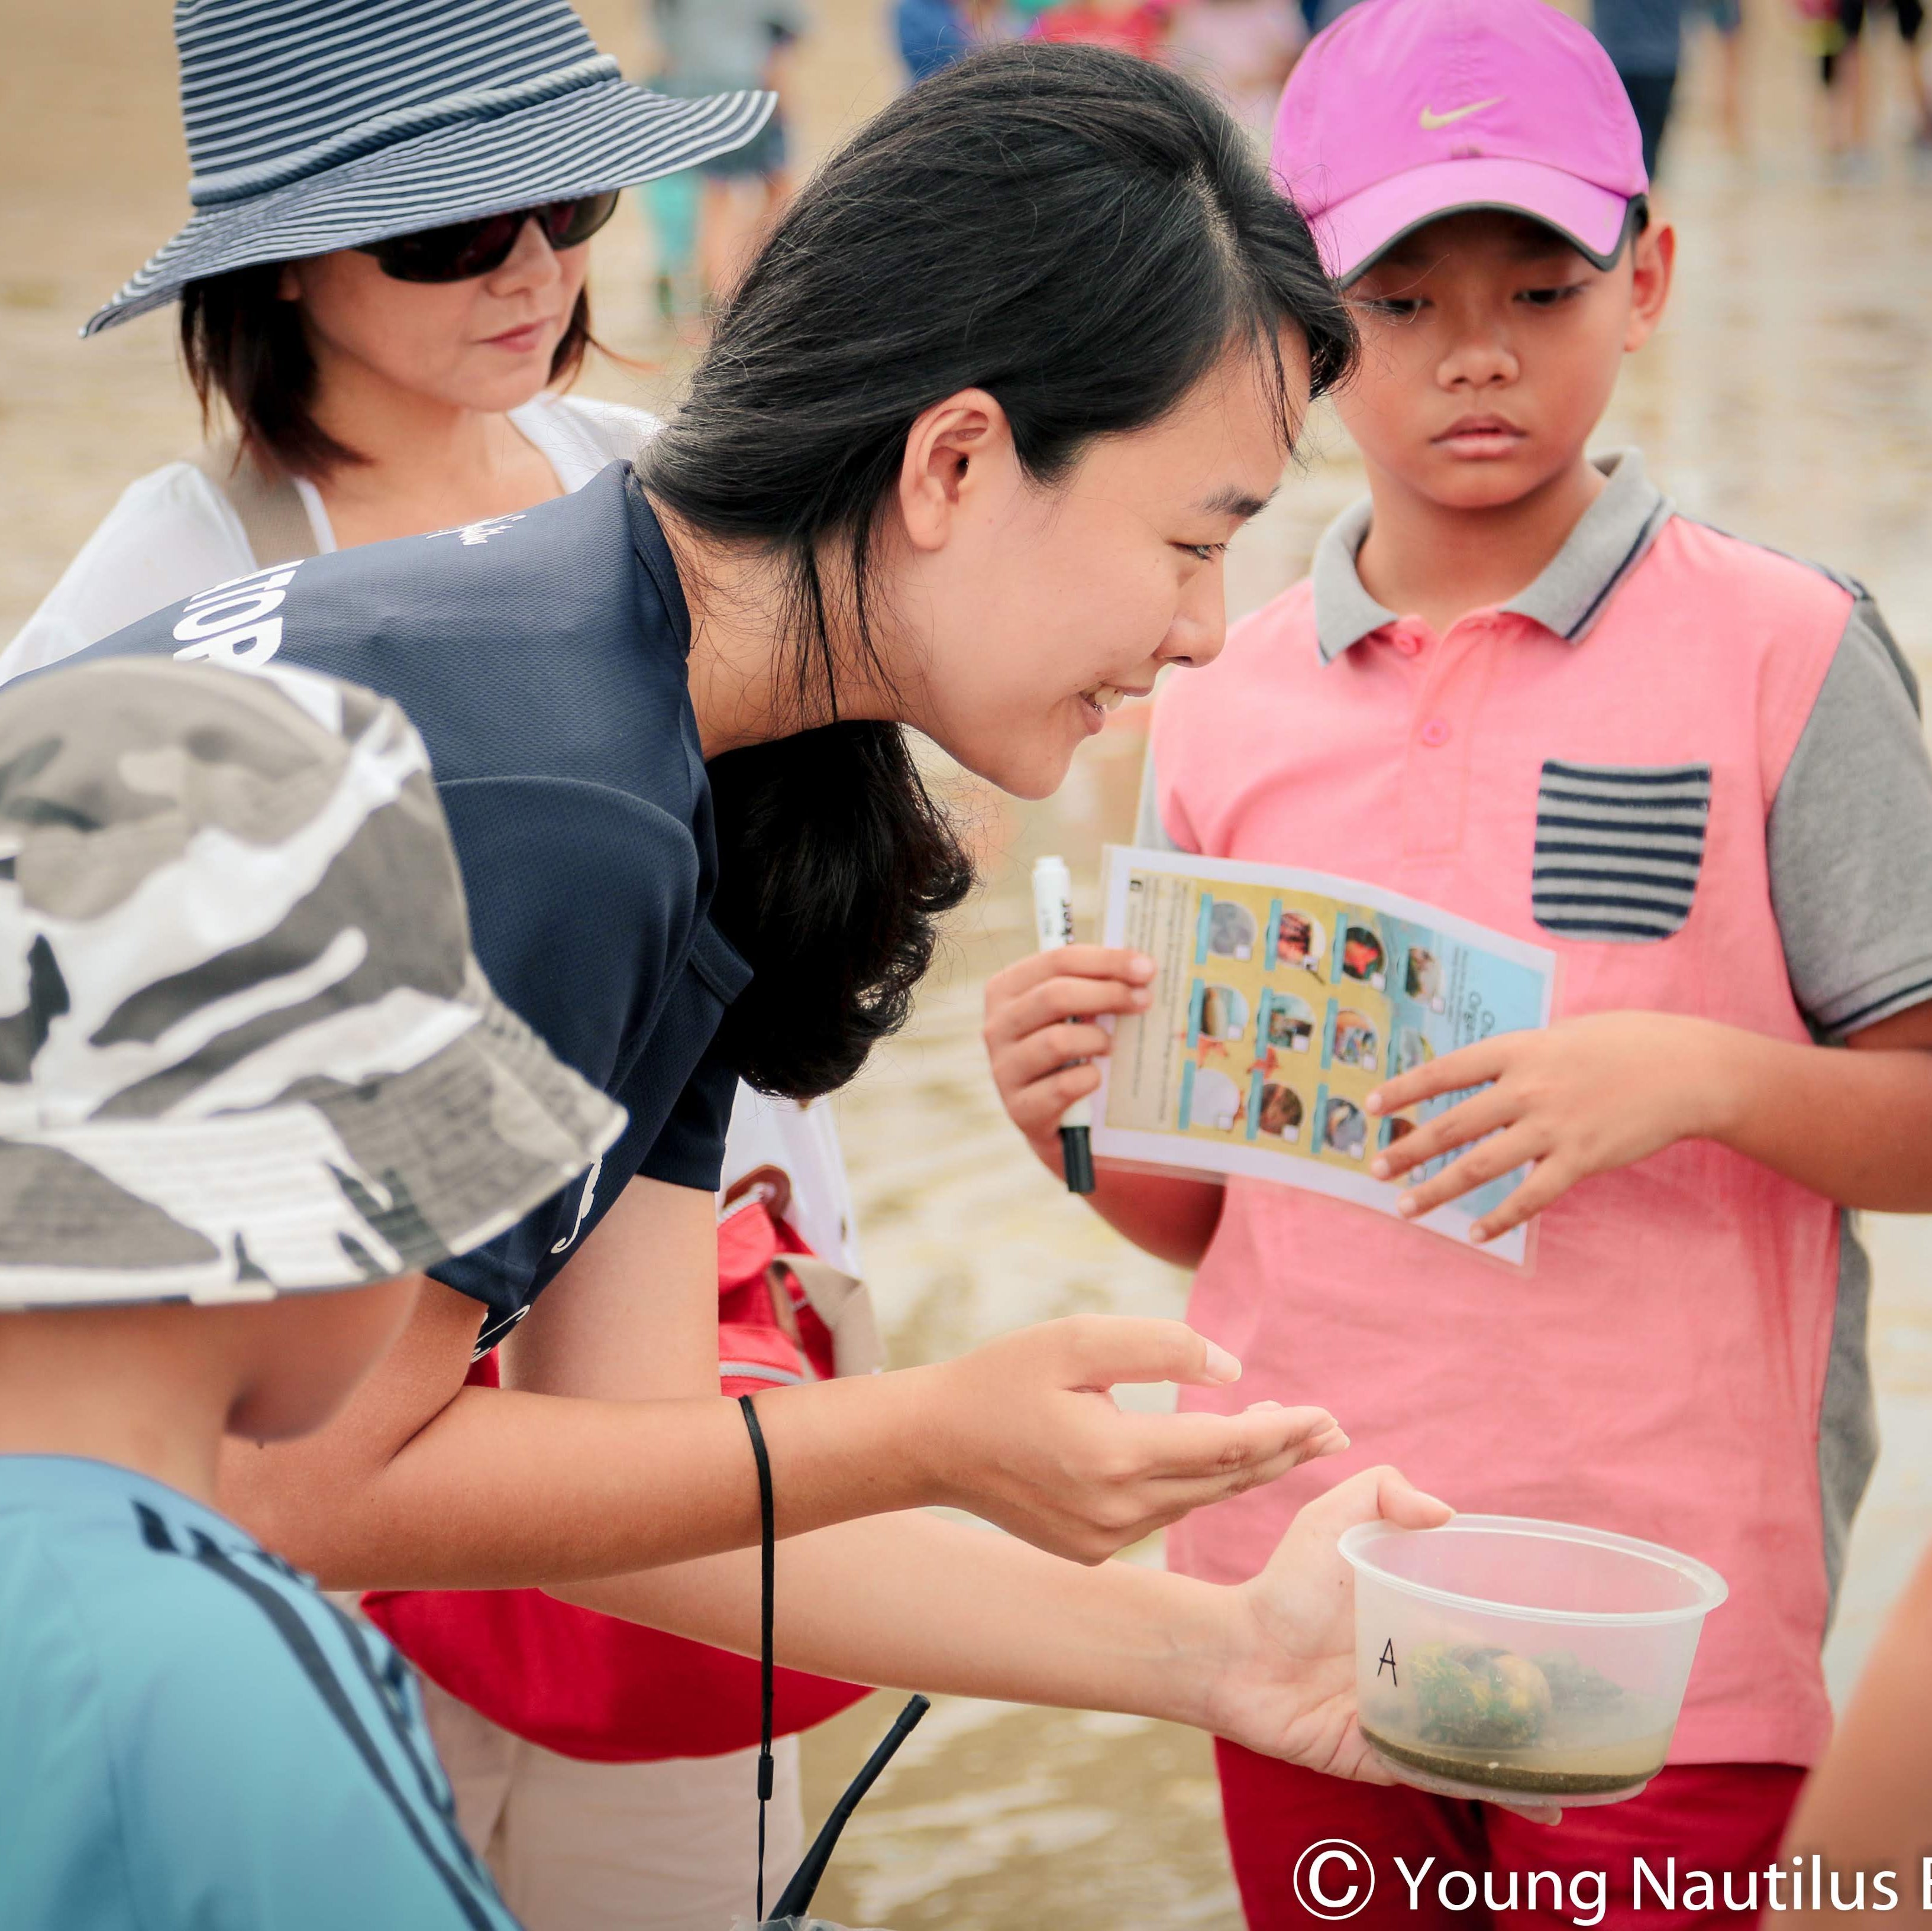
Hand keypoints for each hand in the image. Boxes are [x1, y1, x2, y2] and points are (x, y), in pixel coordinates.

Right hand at [918, 1316, 1347, 1564]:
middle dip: (1283, 1454)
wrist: (935, 1443)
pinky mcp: (1092, 1549)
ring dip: (1245, 1469)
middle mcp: (1116, 1510)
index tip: (1327, 1416)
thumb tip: (1231, 1373)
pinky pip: (1161, 1513)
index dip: (1280, 1431)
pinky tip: (1216, 1458)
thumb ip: (1160, 1347)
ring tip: (1291, 1436)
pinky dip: (1197, 1486)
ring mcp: (1104, 1539)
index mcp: (1114, 1456)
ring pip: (1196, 1501)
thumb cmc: (1004, 1378)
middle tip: (1335, 1432)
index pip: (1223, 1447)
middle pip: (1223, 1483)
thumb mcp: (1077, 1340)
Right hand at [983, 945, 1154, 1158]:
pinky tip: (1096, 1078)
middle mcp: (997, 1026)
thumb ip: (1093, 985)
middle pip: (1056, 996)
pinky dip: (1090, 1079)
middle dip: (1109, 994)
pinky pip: (1064, 1086)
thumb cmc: (1071, 1052)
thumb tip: (1141, 967)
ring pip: (1057, 1041)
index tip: (1147, 968)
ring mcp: (1004, 1069)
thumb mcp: (1074, 1013)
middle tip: (1144, 1001)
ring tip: (1110, 1047)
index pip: (1058, 961)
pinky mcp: (1019, 1108)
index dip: (1107, 961)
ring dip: (1097, 1040)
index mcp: (1006, 989)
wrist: (1057, 1120)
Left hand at [1213, 1470, 1560, 1822]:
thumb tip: (1448, 1512)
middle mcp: (1424, 1671)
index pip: (1492, 1631)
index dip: (1533, 1638)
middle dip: (1550, 1703)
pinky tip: (1548, 1801)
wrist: (1239, 1651)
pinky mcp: (1394, 1758)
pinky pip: (1453, 1777)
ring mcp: (1412, 1718)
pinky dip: (1501, 1791)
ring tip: (1591, 1763)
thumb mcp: (1331, 1519)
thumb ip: (1381, 1491)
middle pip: (1501, 1691)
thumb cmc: (1286, 1583)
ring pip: (1488, 1739)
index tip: (1585, 1649)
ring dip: (1538, 1752)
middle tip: (1603, 1713)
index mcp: (1421, 1619)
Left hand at [1363, 1011, 1724, 1245]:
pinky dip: (1500, 1218)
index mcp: (1519, 1050)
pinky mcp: (1581, 1159)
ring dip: (1438, 1189)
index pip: (1445, 1071)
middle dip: (1407, 1149)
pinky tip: (1474, 1233)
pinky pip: (1531, 1197)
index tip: (1370, 1107)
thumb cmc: (1624, 1045)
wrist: (1686, 1069)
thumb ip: (1520, 1059)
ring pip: (1481, 1165)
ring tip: (1405, 1206)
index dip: (1404, 1090)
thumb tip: (1482, 1079)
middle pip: (1453, 1124)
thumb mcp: (1561, 1036)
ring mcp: (1554, 1126)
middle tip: (1374, 1169)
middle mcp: (1528, 1087)